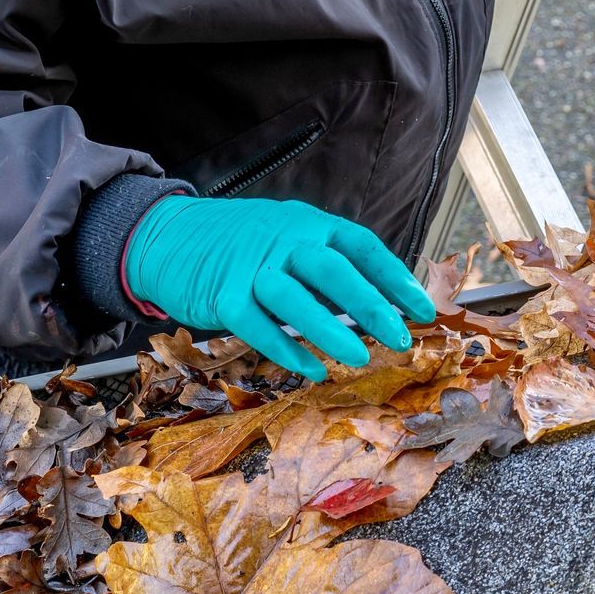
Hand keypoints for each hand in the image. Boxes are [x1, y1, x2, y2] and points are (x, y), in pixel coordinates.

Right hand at [123, 195, 435, 379]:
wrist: (171, 235)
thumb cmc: (245, 245)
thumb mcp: (291, 241)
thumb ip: (327, 269)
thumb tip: (379, 306)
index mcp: (311, 224)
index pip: (363, 247)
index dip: (396, 279)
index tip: (423, 310)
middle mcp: (285, 238)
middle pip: (334, 270)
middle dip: (372, 306)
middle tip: (401, 339)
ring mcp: (250, 265)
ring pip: (295, 298)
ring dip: (330, 330)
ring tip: (360, 359)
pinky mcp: (221, 293)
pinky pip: (256, 325)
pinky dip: (285, 349)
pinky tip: (310, 369)